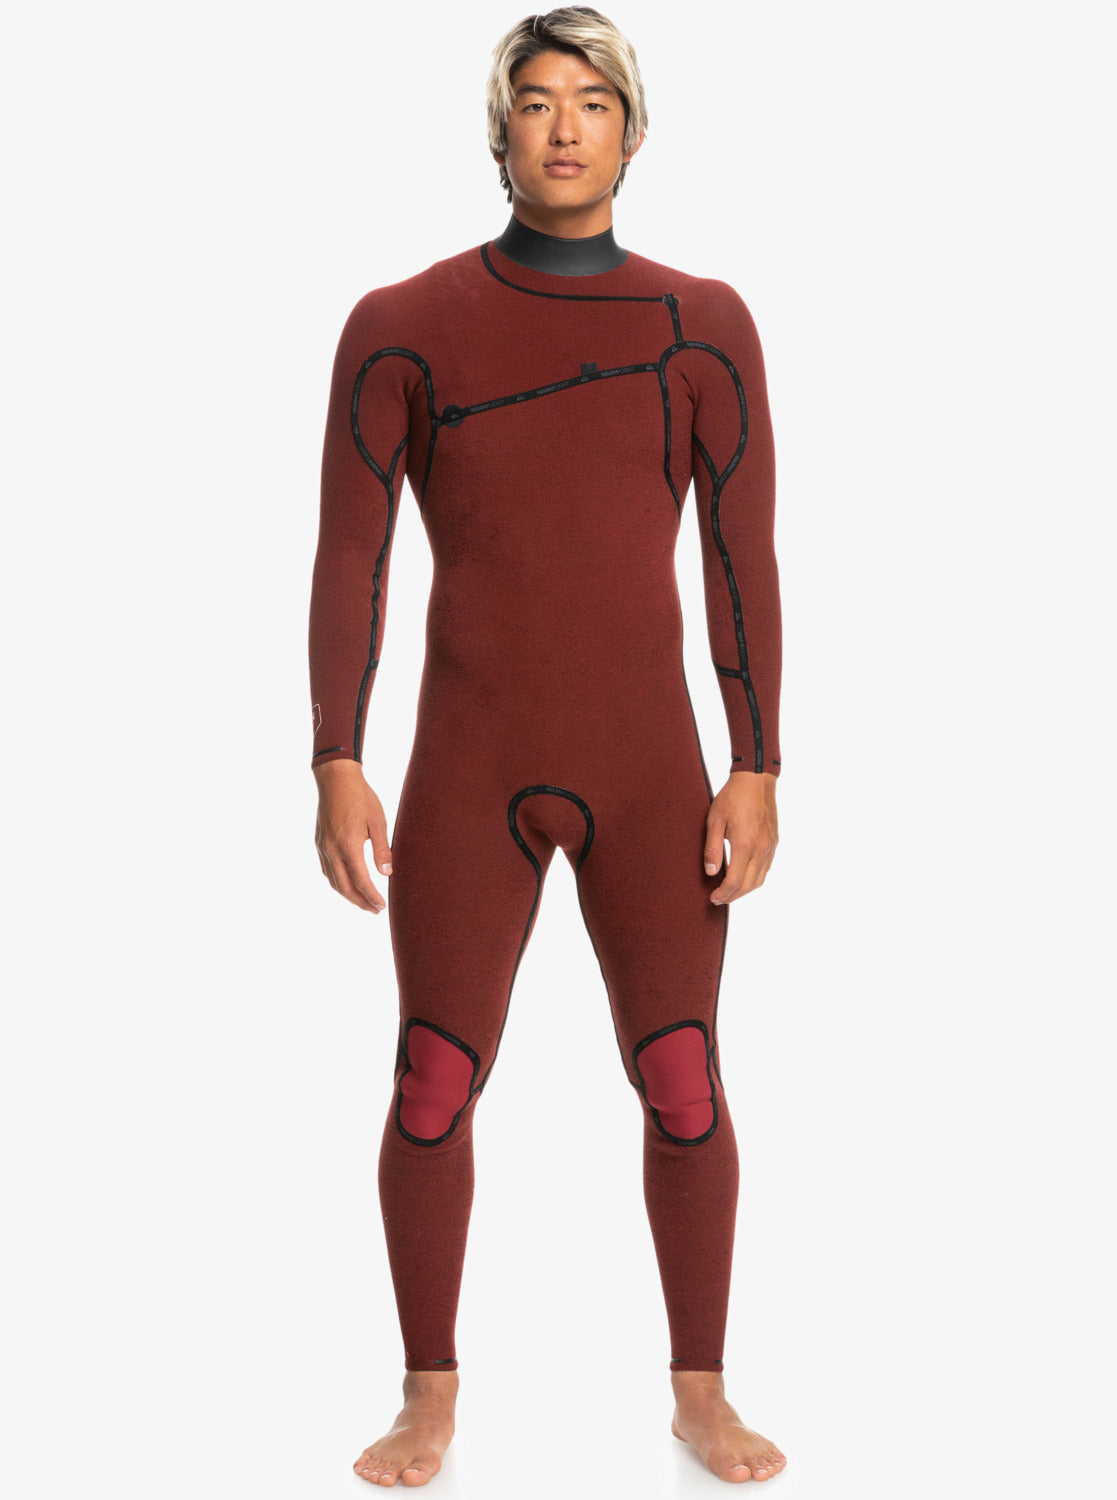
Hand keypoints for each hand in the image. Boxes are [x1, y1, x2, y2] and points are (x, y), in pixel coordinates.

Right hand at [313, 759, 392, 913]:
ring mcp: (323, 847)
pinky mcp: (319, 842)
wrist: (335, 779)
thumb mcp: (378, 821)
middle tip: (374, 910)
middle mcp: (332, 850)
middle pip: (344, 887)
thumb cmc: (361, 797)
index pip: (361, 881)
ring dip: (347, 895)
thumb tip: (387, 873)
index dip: (372, 897)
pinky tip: (346, 882)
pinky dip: (337, 882)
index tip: (382, 906)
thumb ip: (382, 849)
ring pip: (333, 881)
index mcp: (349, 846)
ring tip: (362, 901)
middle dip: (360, 902)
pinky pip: (327, 869)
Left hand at [703, 771, 777, 903]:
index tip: (713, 898)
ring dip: (745, 890)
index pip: (734, 881)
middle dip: (733, 896)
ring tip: (730, 891)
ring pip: (760, 879)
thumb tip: (711, 872)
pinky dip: (755, 878)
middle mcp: (761, 849)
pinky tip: (743, 877)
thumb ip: (712, 848)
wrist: (756, 780)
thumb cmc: (732, 798)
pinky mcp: (774, 842)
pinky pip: (766, 868)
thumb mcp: (715, 820)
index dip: (723, 894)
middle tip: (719, 899)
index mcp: (745, 845)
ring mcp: (770, 846)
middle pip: (748, 885)